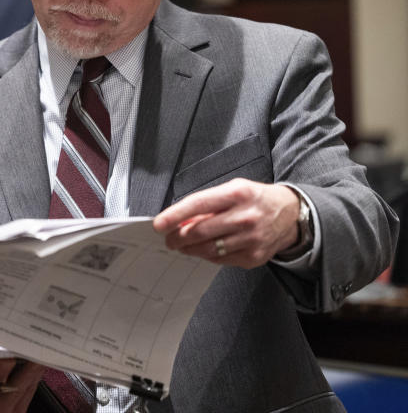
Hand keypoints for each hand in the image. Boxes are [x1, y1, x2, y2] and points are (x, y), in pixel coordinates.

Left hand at [152, 178, 301, 267]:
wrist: (291, 214)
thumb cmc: (255, 199)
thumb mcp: (232, 190)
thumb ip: (206, 204)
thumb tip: (179, 220)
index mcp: (238, 194)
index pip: (198, 204)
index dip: (175, 215)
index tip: (159, 224)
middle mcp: (246, 217)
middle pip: (200, 232)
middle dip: (177, 237)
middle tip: (168, 238)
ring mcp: (252, 239)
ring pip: (208, 249)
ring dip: (189, 249)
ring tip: (181, 244)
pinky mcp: (254, 257)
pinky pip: (220, 260)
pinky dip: (207, 255)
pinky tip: (203, 249)